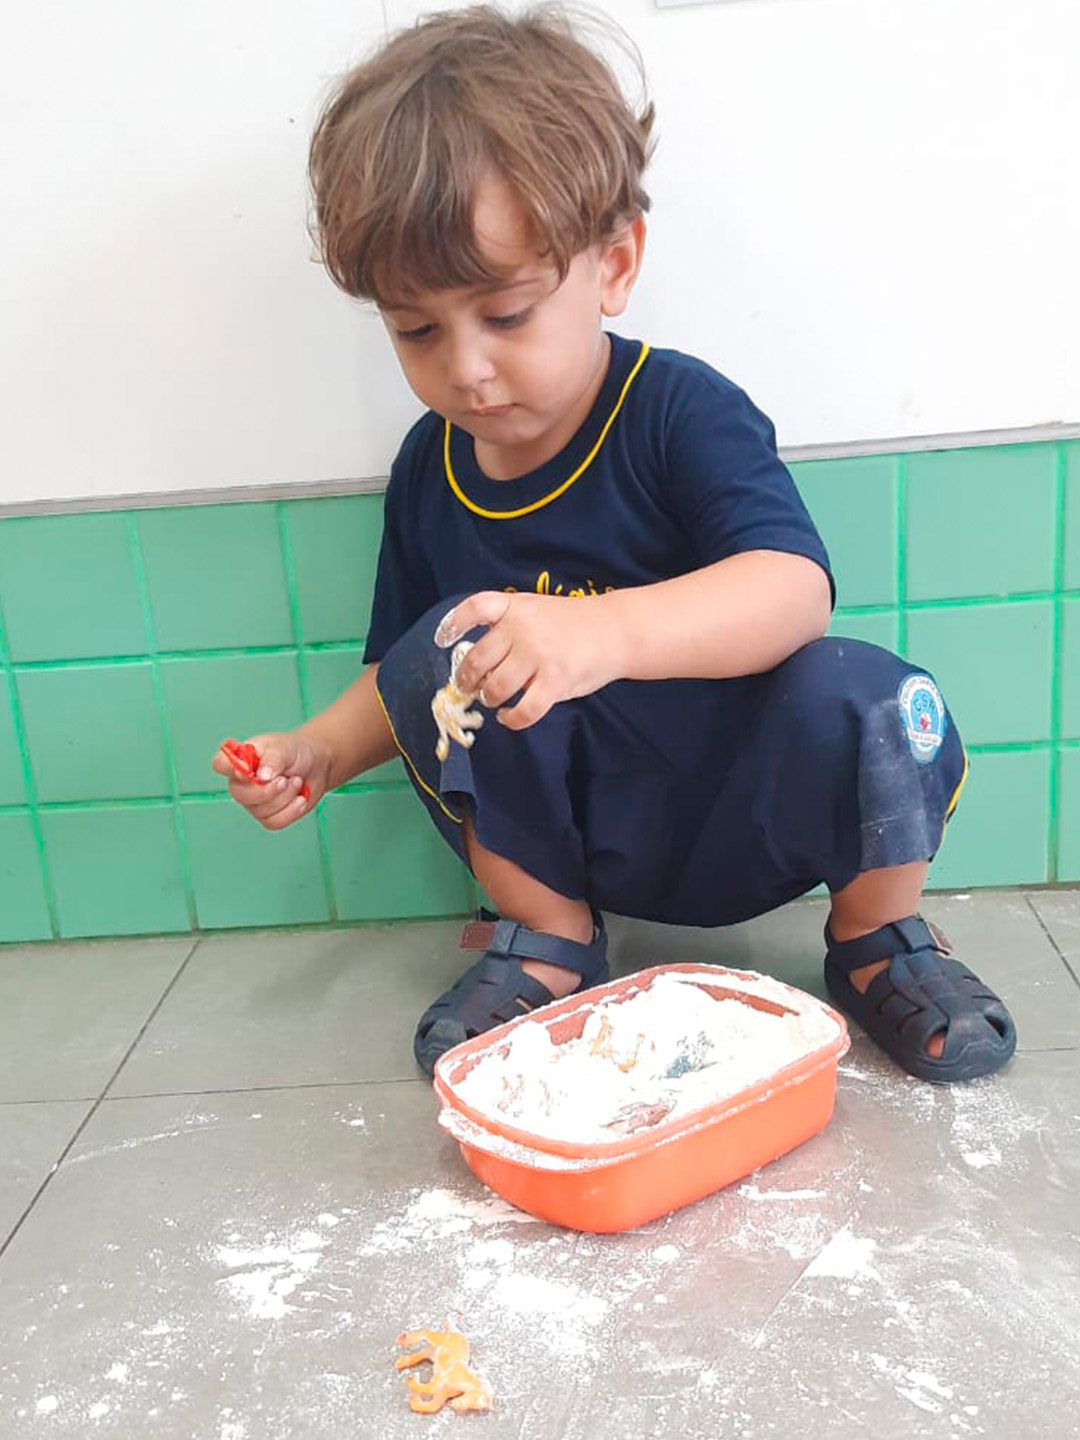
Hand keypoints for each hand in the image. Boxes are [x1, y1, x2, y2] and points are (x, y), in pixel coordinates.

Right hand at [211, 730, 333, 830]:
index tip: (246, 770)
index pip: (220, 764)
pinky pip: (274, 822)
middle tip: (285, 779)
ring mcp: (254, 801)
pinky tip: (300, 798)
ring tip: (296, 781)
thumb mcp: (285, 748)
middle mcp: (242, 782)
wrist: (316, 766)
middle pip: (240, 795)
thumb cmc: (295, 752)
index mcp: (241, 759)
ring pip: (261, 811)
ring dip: (285, 797)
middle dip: (268, 790)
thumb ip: (273, 759)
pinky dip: (291, 811)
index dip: (228, 768)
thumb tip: (262, 776)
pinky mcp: (268, 816)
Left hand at [434, 591, 622, 729]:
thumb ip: (508, 625)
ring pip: (496, 687)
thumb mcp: (535, 609)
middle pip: (478, 658)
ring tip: (493, 699)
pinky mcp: (555, 681)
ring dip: (489, 698)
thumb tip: (476, 661)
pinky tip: (509, 716)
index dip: (454, 623)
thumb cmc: (571, 624)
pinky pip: (524, 710)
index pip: (475, 607)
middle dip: (467, 679)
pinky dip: (511, 719)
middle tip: (468, 687)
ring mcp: (539, 656)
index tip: (443, 639)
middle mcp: (523, 629)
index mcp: (515, 607)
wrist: (614, 630)